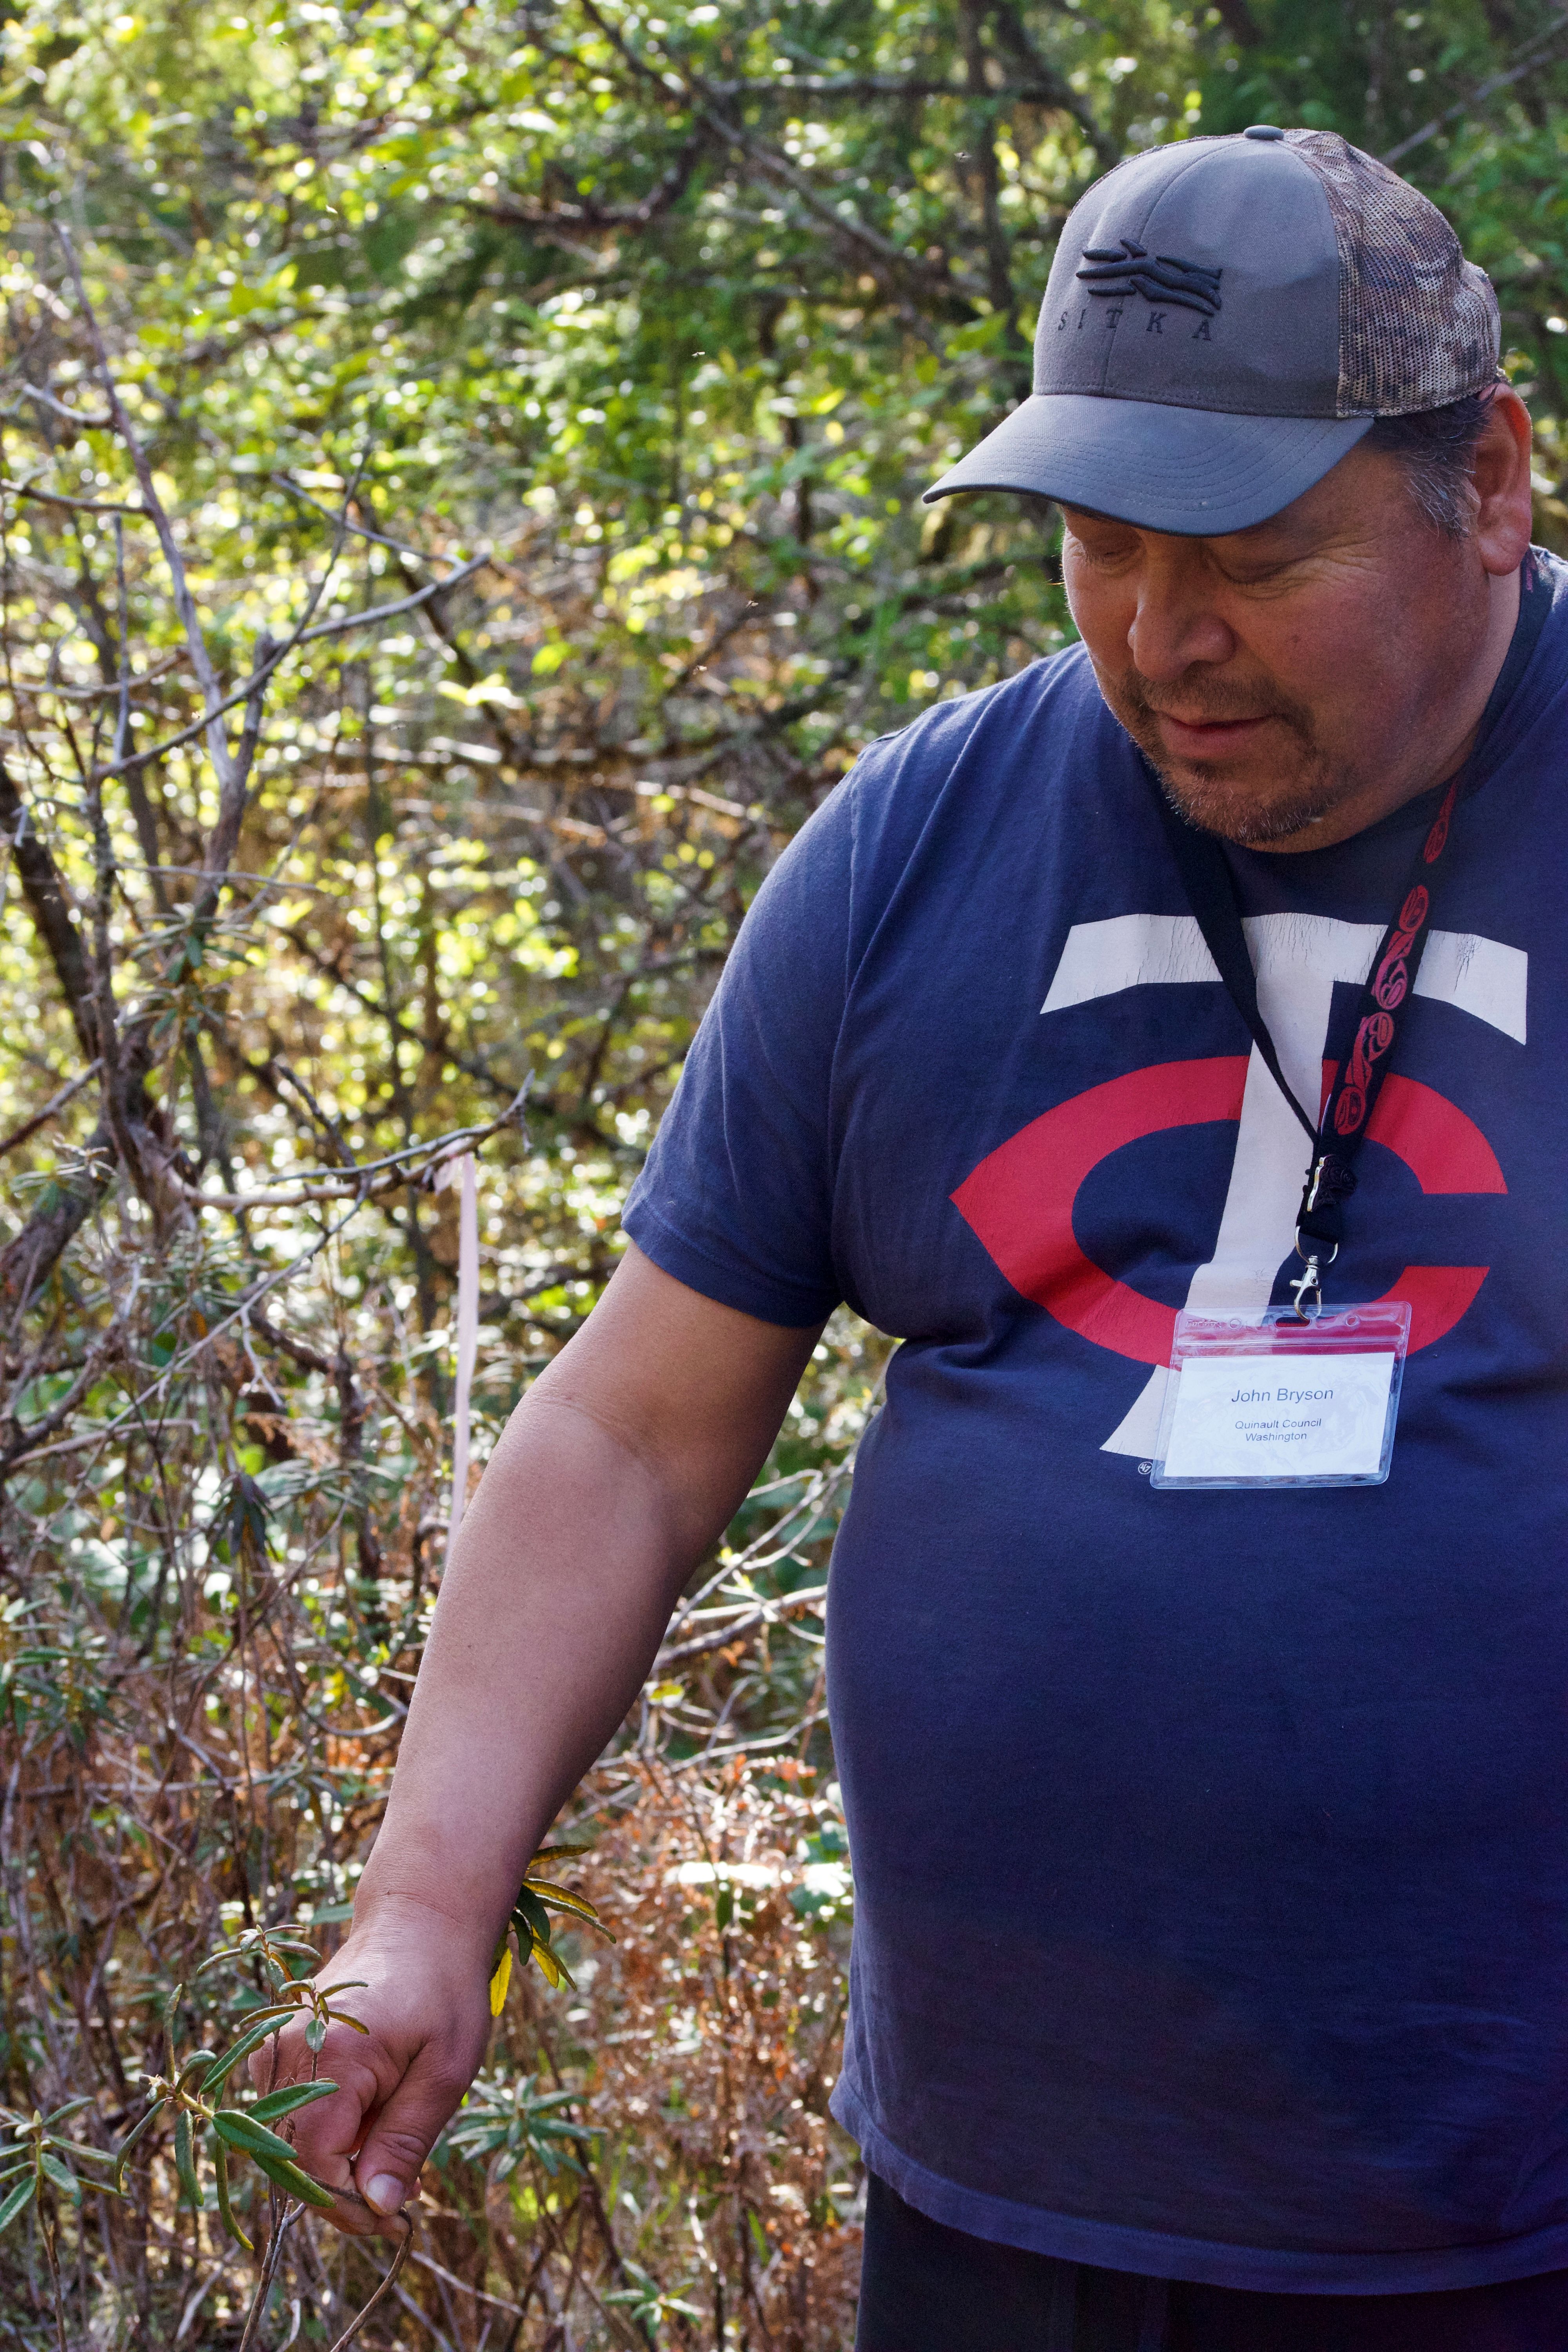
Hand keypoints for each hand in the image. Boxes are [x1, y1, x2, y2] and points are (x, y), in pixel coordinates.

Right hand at [254, 1899, 493, 2237]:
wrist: (422, 1918)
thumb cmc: (444, 1988)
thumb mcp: (446, 2070)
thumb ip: (405, 2140)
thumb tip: (375, 2206)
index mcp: (329, 2058)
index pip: (311, 2168)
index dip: (348, 2207)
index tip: (394, 2218)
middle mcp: (285, 2051)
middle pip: (291, 2159)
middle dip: (342, 2189)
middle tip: (401, 2189)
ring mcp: (275, 2045)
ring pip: (287, 2138)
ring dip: (333, 2160)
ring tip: (392, 2145)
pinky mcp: (278, 2044)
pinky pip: (288, 2108)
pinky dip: (324, 2129)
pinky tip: (370, 2117)